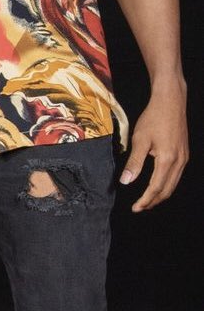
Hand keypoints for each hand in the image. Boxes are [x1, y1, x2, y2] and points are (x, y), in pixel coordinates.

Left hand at [120, 85, 188, 210]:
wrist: (170, 102)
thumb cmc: (153, 118)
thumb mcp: (139, 140)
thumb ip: (134, 162)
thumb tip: (126, 181)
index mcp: (168, 160)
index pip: (156, 188)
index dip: (145, 200)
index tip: (135, 208)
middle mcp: (179, 162)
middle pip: (167, 190)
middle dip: (153, 201)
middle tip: (139, 207)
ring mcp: (184, 158)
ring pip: (173, 184)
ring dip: (160, 195)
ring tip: (146, 200)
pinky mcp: (183, 154)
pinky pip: (176, 176)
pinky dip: (166, 185)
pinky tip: (156, 185)